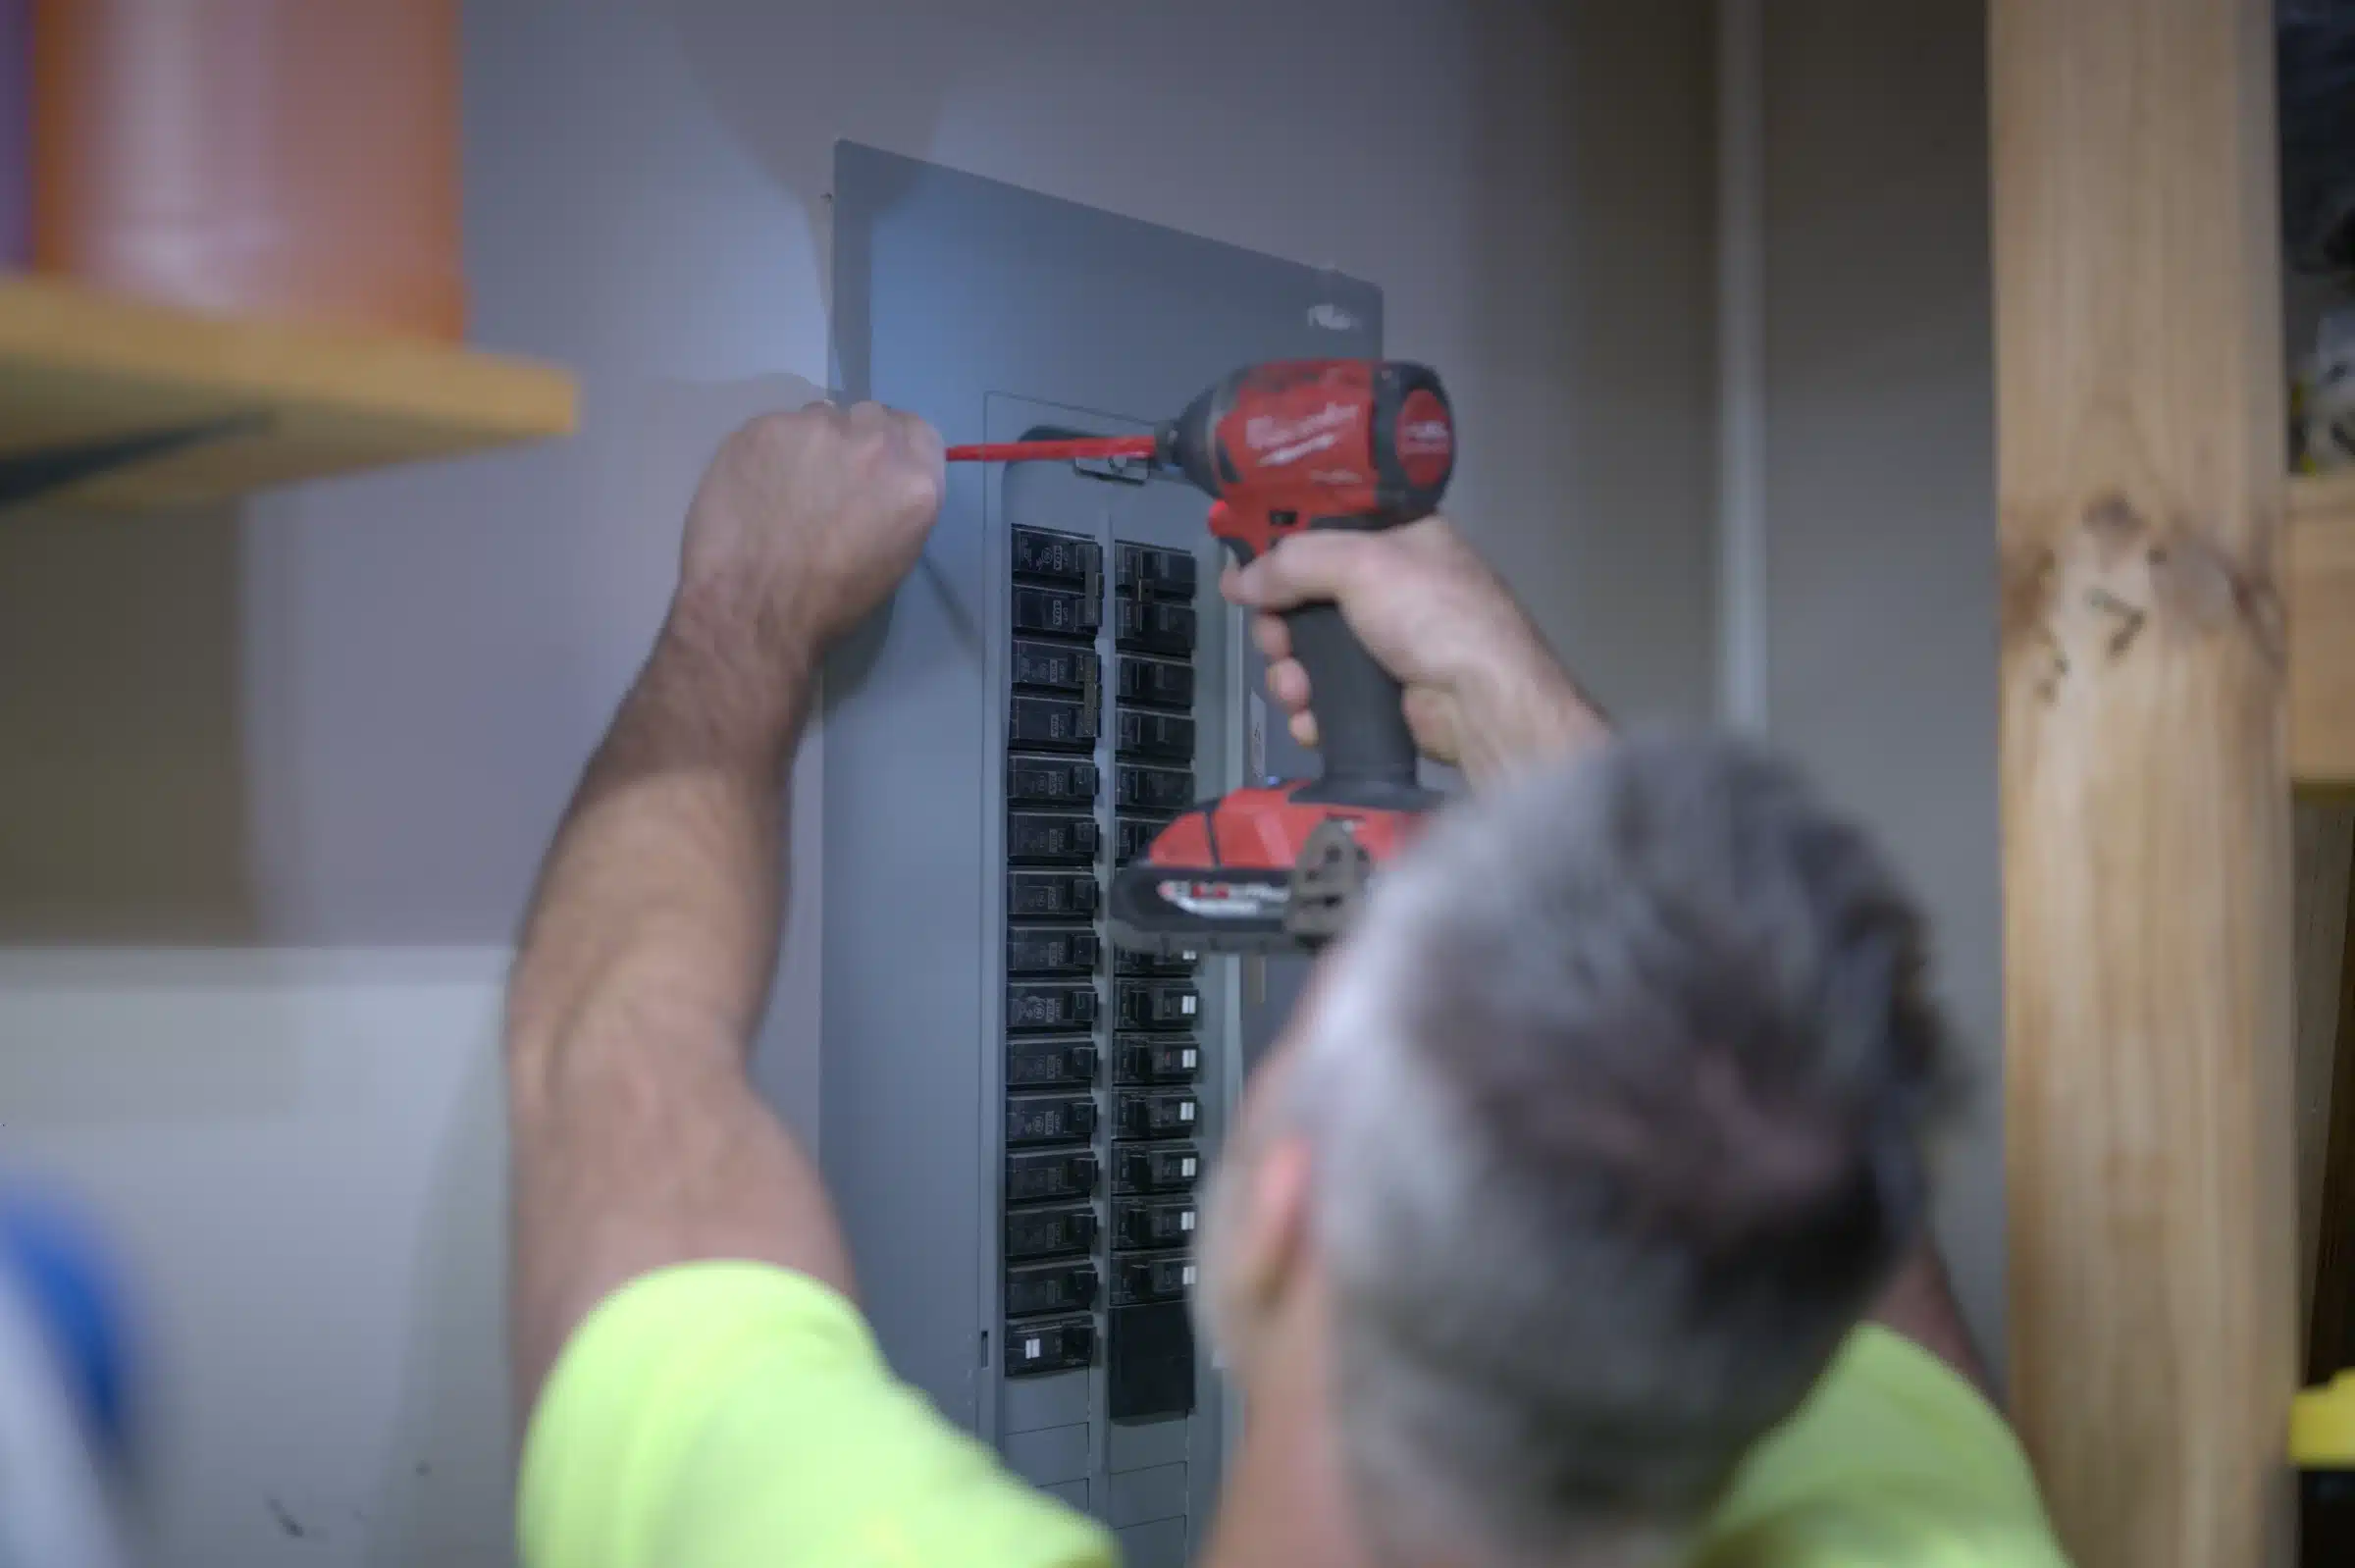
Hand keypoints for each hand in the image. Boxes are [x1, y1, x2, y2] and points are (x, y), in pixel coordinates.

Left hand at [677, 400, 945, 658]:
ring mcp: (815, 427)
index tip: (872, 473)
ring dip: (811, 445)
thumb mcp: (896, 555)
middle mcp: (872, 441)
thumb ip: (898, 501)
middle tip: (828, 482)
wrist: (753, 608)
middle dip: (854, 441)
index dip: (894, 450)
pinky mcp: (764, 426)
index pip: (918, 433)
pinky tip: (754, 489)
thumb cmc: (832, 601)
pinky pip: (776, 428)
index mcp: (914, 480)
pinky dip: (769, 453)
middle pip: (870, 416)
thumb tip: (878, 482)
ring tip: (785, 490)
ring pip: (819, 418)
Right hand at [1222, 517, 1605, 785]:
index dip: (1282, 550)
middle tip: (1277, 644)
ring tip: (1296, 693)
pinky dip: (1312, 710)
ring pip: (1309, 652)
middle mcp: (1392, 586)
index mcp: (1400, 537)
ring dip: (1290, 675)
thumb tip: (1235, 581)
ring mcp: (1386, 643)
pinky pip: (1327, 695)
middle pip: (1305, 598)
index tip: (1247, 572)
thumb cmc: (1430, 613)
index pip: (1325, 531)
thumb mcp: (1360, 565)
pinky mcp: (1381, 693)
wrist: (1482, 703)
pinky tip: (1311, 720)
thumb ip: (1291, 564)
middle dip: (1280, 627)